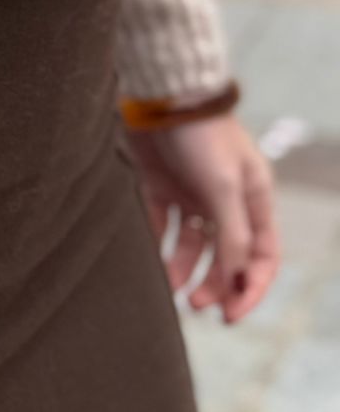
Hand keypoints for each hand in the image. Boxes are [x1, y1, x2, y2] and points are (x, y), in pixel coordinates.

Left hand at [125, 112, 279, 324]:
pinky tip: (150, 264)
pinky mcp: (160, 185)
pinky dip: (158, 246)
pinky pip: (162, 226)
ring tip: (170, 289)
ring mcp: (192, 193)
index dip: (250, 289)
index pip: (261, 256)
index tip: (231, 317)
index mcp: (254, 199)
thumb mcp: (223, 187)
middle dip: (215, 285)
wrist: (159, 94)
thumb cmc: (200, 136)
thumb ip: (232, 235)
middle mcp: (226, 200)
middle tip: (194, 305)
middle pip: (227, 256)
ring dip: (184, 270)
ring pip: (193, 245)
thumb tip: (235, 278)